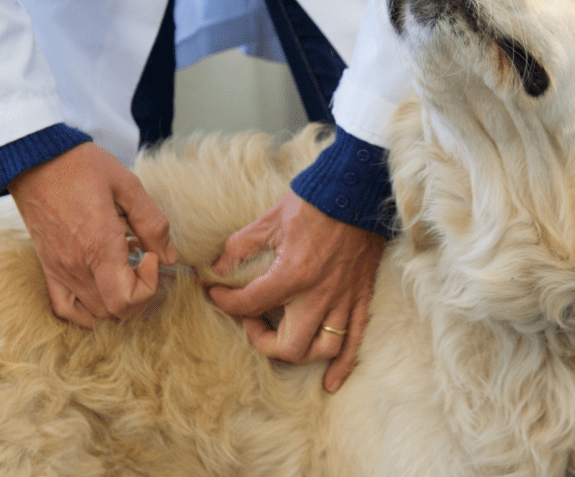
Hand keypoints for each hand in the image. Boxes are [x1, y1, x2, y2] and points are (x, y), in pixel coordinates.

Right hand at [8, 142, 176, 327]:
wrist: (35, 160)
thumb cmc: (82, 168)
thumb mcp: (128, 186)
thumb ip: (152, 224)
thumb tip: (168, 257)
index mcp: (99, 246)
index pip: (126, 300)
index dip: (149, 286)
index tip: (150, 256)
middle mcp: (77, 266)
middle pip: (115, 311)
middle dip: (139, 292)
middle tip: (141, 259)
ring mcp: (59, 271)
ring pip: (95, 312)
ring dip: (117, 297)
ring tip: (123, 266)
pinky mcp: (48, 268)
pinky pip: (65, 309)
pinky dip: (86, 312)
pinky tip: (102, 292)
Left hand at [208, 190, 385, 392]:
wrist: (355, 191)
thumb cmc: (313, 203)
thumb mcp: (269, 220)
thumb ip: (240, 247)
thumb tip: (217, 267)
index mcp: (293, 274)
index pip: (250, 304)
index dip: (225, 302)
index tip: (215, 293)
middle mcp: (319, 294)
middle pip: (289, 346)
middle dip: (263, 340)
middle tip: (251, 320)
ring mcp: (343, 299)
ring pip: (322, 349)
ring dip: (299, 353)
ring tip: (283, 339)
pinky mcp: (360, 297)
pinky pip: (354, 341)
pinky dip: (342, 366)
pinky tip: (330, 382)